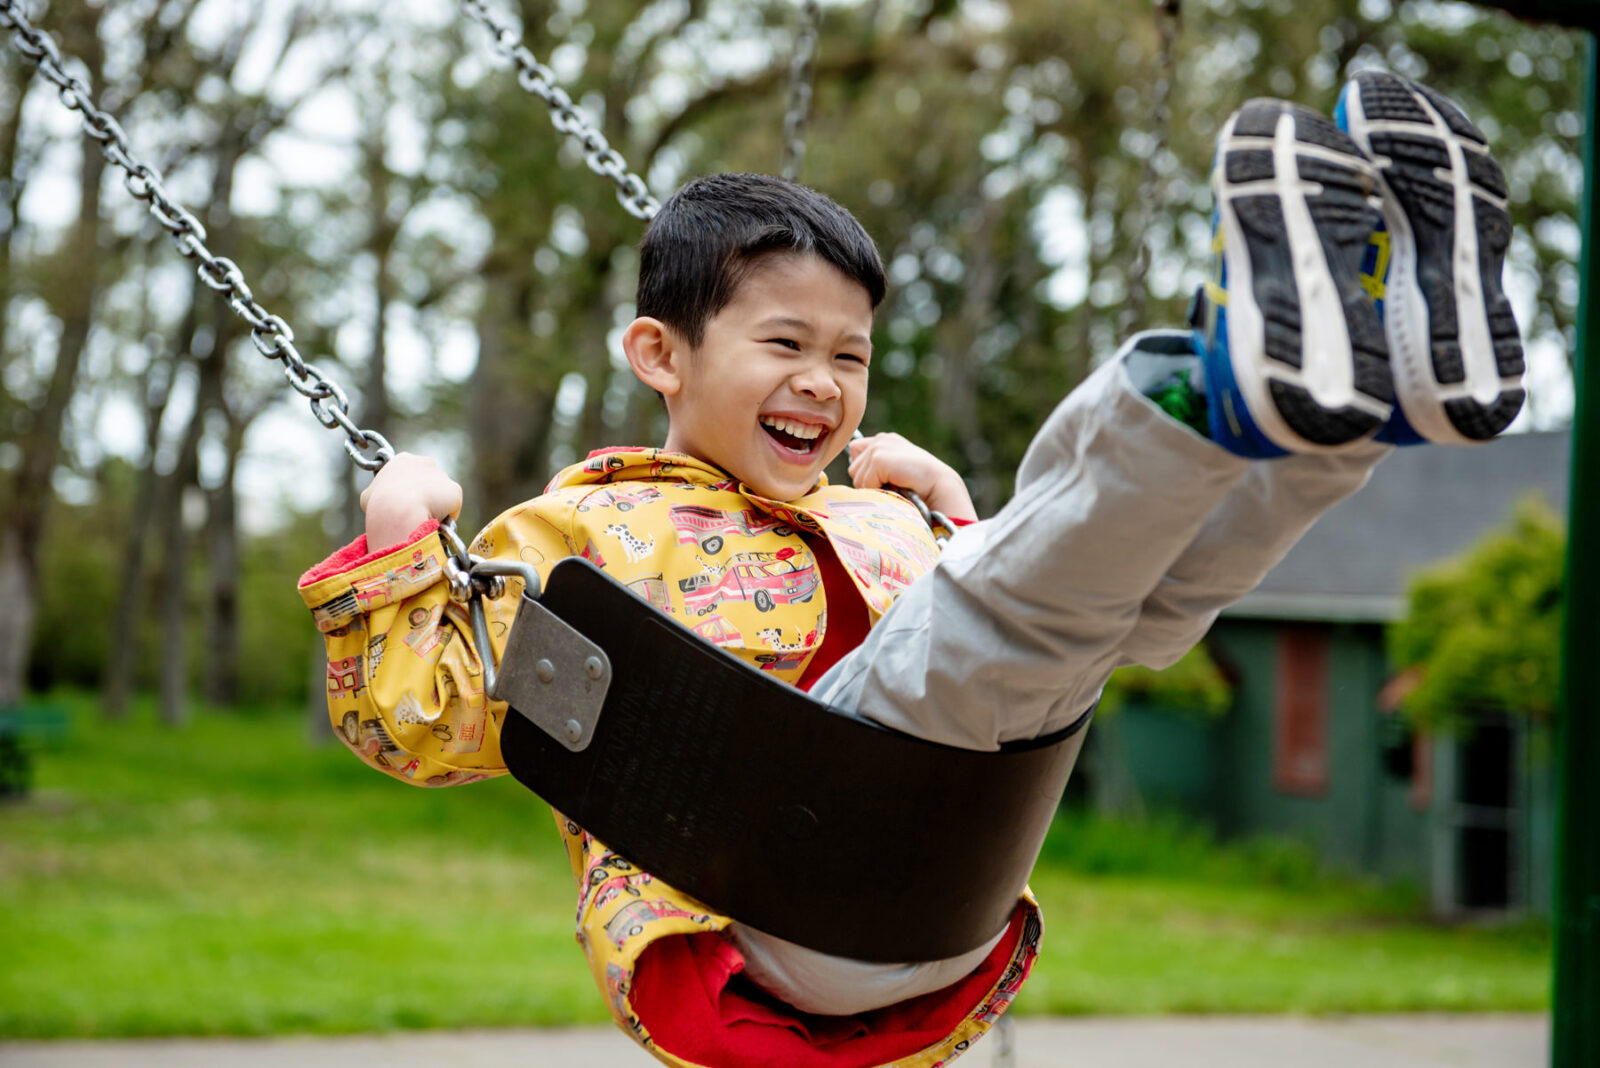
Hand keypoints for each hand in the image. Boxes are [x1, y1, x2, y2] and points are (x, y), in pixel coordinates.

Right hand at [359, 452, 462, 550]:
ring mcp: (442, 476)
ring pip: (440, 496)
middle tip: (415, 514)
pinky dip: (445, 517)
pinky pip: (451, 508)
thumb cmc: (380, 505)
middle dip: (423, 497)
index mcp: (402, 460)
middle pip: (427, 483)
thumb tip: (376, 501)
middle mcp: (424, 462)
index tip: (403, 504)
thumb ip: (376, 494)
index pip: (409, 475)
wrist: (399, 510)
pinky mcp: (455, 490)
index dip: (406, 492)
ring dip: (435, 508)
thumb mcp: (369, 497)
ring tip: (423, 520)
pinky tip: (435, 523)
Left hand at [847, 433, 975, 520]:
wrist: (939, 486)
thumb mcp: (895, 472)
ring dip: (873, 488)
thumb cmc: (919, 486)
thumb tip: (856, 479)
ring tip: (895, 486)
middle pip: (853, 468)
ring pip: (857, 478)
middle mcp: (880, 440)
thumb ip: (876, 470)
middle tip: (892, 485)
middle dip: (867, 482)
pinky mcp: (879, 458)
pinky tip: (896, 486)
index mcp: (884, 441)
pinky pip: (864, 484)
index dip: (865, 471)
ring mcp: (879, 447)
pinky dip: (878, 490)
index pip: (854, 452)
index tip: (886, 479)